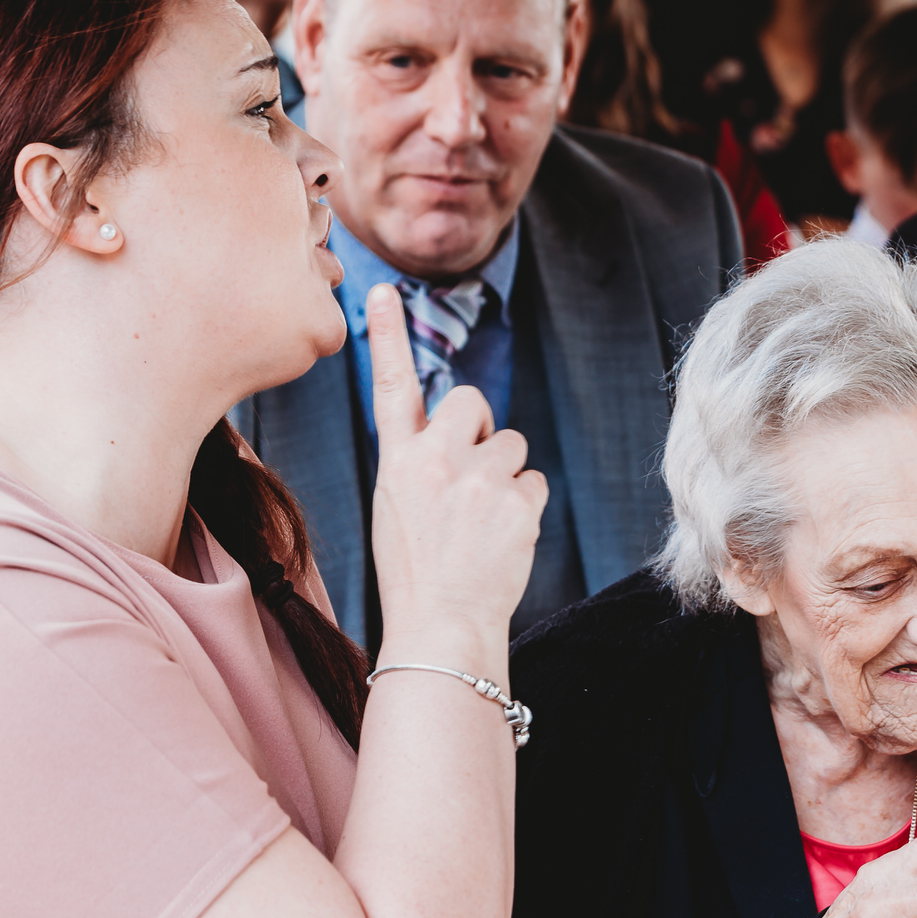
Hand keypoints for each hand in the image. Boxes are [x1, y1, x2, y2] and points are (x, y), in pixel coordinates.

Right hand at [364, 284, 547, 647]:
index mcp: (396, 463)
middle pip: (470, 401)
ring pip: (510, 443)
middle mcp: (435, 461)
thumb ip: (420, 463)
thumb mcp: (396, 508)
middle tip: (468, 479)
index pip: (391, 387)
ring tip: (482, 520)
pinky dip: (525, 506)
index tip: (382, 290)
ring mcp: (478, 480)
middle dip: (477, 429)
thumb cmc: (417, 572)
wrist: (442, 627)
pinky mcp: (517, 502)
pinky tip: (502, 538)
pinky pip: (533, 482)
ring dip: (504, 474)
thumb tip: (460, 433)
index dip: (388, 336)